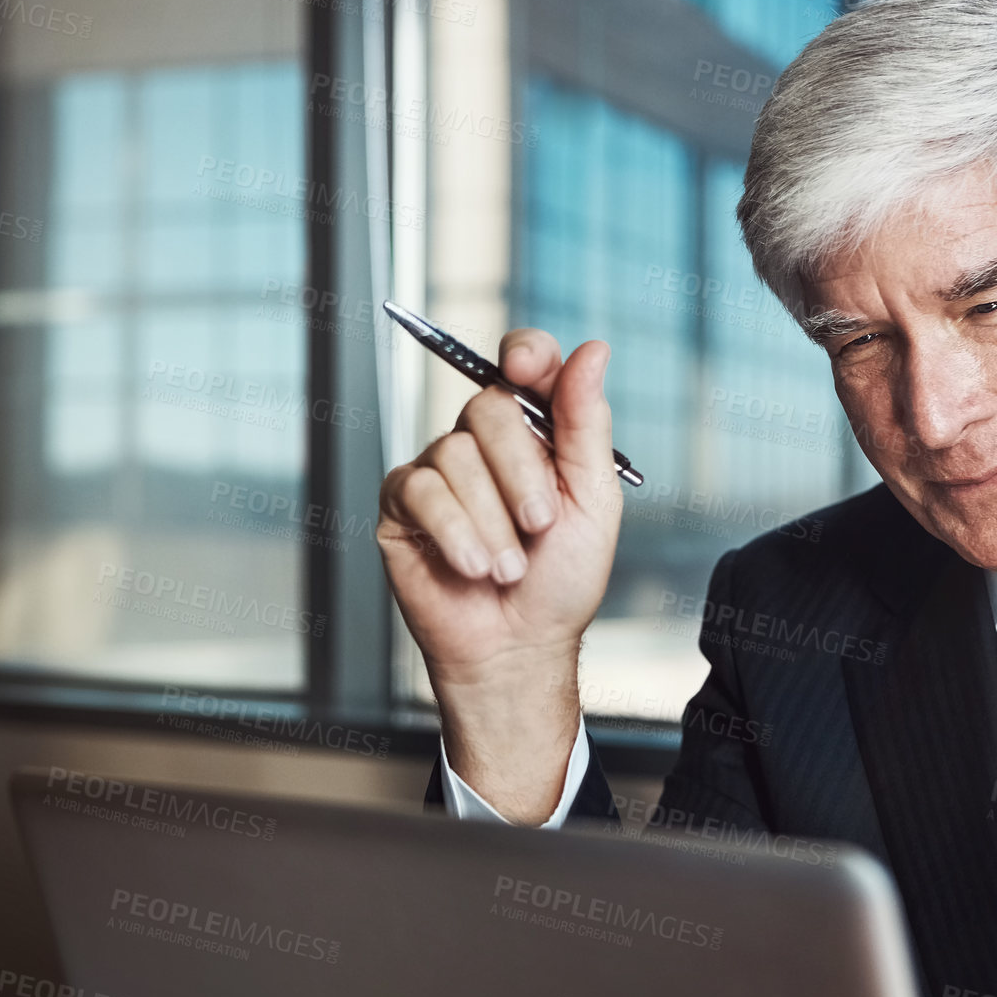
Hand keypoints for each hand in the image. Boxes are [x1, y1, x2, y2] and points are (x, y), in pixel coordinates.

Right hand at [376, 328, 622, 821]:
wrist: (520, 646)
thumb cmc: (561, 580)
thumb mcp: (594, 499)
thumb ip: (587, 423)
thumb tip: (592, 350)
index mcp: (536, 431)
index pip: (523, 362)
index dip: (524, 355)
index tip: (527, 369)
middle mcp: (484, 442)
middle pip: (488, 407)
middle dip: (521, 472)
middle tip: (540, 525)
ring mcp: (440, 469)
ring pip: (455, 454)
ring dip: (492, 522)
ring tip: (509, 567)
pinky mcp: (402, 504)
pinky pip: (420, 491)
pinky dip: (455, 532)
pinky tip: (473, 566)